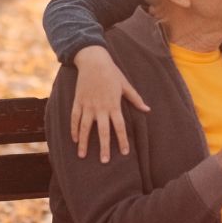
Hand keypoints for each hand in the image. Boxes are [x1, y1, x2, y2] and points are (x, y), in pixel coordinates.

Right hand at [72, 46, 149, 161]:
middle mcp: (100, 108)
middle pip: (103, 131)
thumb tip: (148, 109)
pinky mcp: (78, 101)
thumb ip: (136, 99)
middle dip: (104, 147)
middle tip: (104, 162)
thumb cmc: (112, 73)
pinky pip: (74, 118)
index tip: (124, 153)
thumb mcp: (126, 85)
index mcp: (114, 105)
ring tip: (82, 156)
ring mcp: (87, 105)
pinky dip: (73, 129)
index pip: (120, 127)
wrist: (93, 61)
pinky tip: (74, 140)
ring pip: (85, 128)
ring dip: (84, 142)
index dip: (123, 140)